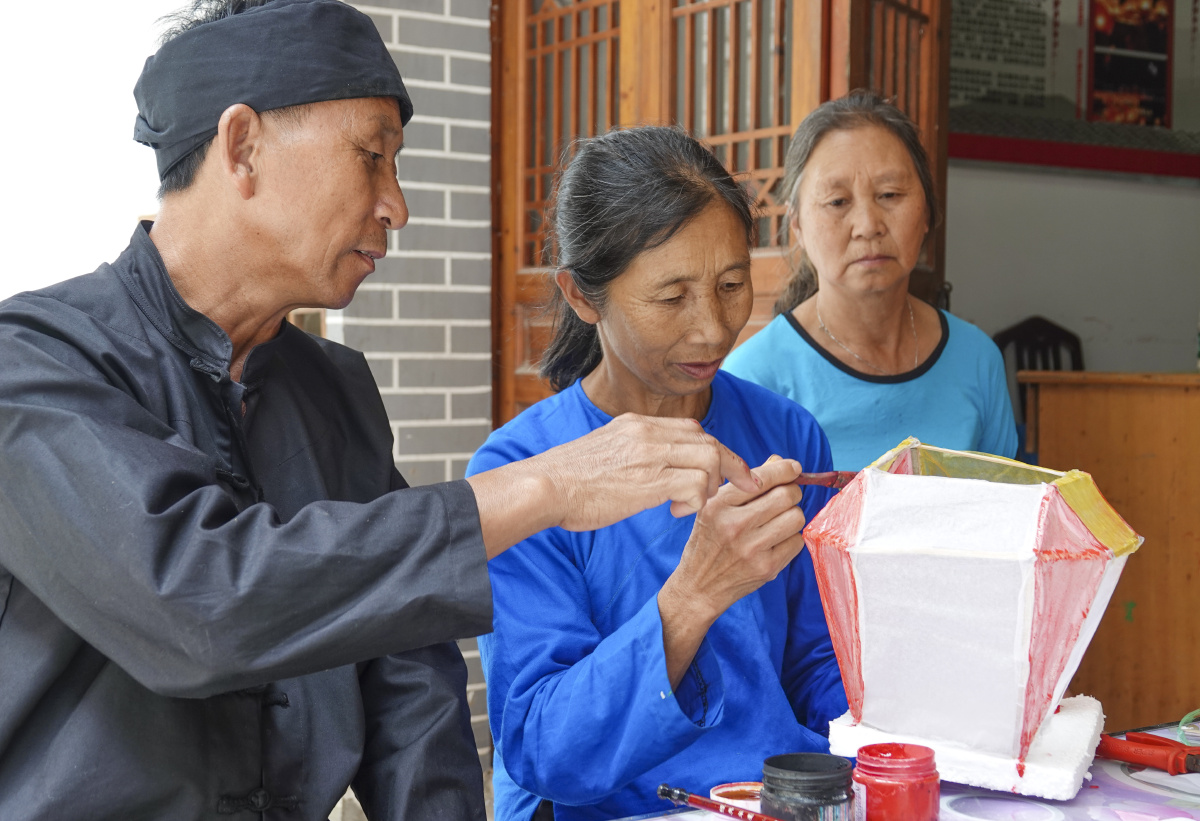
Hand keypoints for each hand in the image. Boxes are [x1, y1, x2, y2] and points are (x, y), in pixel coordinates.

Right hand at [533, 413, 759, 531]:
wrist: (544, 486)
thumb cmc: (567, 479)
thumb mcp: (601, 451)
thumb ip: (629, 452)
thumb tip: (644, 467)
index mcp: (635, 424)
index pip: (691, 428)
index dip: (714, 449)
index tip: (726, 470)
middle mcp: (647, 432)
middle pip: (708, 440)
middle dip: (732, 465)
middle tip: (743, 486)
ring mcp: (650, 454)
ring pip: (710, 457)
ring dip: (713, 485)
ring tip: (697, 504)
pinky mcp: (650, 480)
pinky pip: (696, 483)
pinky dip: (698, 499)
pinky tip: (678, 512)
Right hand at [657, 456, 806, 686]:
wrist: (699, 586)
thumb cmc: (708, 542)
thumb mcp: (714, 508)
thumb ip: (744, 484)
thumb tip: (779, 463)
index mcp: (718, 505)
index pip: (762, 478)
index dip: (786, 469)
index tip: (794, 468)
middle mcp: (734, 525)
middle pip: (786, 496)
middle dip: (792, 493)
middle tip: (787, 497)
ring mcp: (751, 549)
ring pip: (796, 518)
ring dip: (792, 516)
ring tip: (778, 521)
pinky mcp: (766, 568)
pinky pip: (797, 542)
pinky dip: (791, 539)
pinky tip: (775, 542)